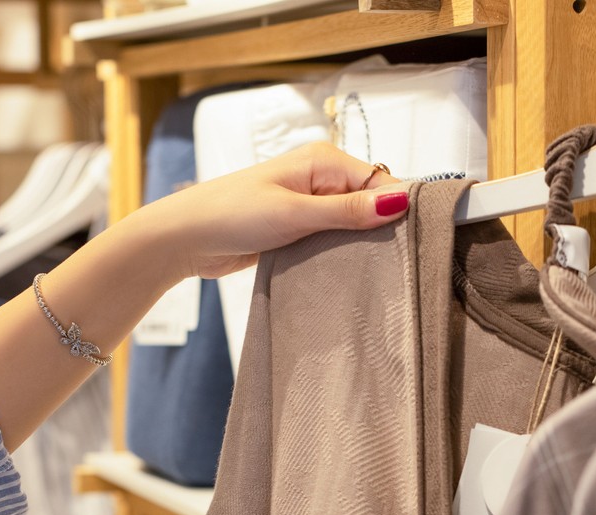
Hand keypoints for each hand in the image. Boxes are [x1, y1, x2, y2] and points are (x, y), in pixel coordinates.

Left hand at [129, 143, 410, 279]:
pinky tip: (346, 273)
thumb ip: (347, 211)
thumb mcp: (296, 213)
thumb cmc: (233, 214)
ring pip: (354, 225)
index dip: (397, 209)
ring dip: (359, 246)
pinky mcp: (301, 229)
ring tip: (370, 271)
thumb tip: (399, 202)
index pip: (381, 181)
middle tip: (391, 263)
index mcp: (324, 161)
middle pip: (371, 203)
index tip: (409, 241)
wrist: (186, 238)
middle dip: (381, 229)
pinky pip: (334, 241)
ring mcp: (311, 205)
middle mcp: (322, 179)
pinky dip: (340, 255)